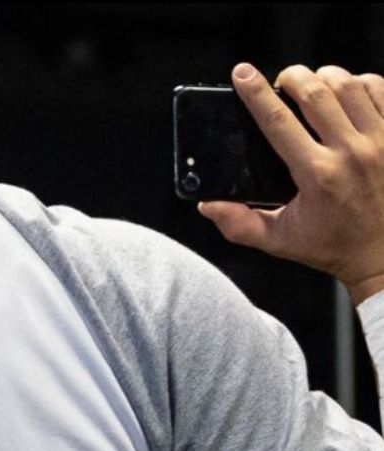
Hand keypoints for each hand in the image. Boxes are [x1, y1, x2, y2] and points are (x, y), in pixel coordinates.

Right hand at [197, 63, 383, 298]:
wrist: (381, 252)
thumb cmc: (331, 245)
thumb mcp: (280, 241)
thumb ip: (240, 225)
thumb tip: (208, 205)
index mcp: (317, 176)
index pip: (278, 123)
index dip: (256, 94)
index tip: (242, 74)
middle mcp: (350, 154)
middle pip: (316, 91)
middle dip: (293, 76)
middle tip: (283, 81)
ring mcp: (378, 141)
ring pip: (348, 84)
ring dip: (326, 76)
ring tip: (314, 85)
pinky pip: (378, 88)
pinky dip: (360, 82)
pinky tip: (347, 91)